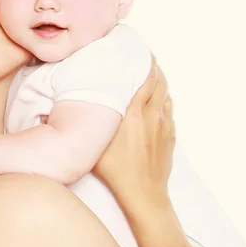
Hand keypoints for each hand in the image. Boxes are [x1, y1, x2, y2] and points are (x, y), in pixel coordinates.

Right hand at [92, 54, 174, 206]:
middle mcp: (152, 116)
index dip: (145, 63)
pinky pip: (170, 112)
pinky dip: (165, 101)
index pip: (145, 79)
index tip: (141, 52)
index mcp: (134, 114)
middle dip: (154, 68)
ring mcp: (164, 127)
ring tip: (153, 76)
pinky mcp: (170, 138)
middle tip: (145, 59)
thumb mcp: (96, 143)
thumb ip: (90, 122)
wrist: (144, 194)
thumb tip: (74, 107)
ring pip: (167, 96)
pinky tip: (159, 102)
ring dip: (161, 83)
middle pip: (160, 83)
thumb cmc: (116, 171)